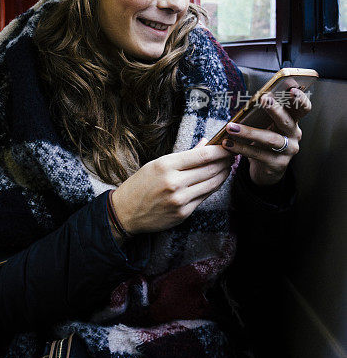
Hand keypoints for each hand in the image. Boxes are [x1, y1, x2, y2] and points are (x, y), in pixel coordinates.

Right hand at [111, 140, 233, 234]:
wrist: (125, 212)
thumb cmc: (141, 184)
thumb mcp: (157, 164)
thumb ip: (184, 155)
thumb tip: (206, 143)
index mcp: (166, 165)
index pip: (202, 155)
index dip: (220, 150)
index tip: (229, 146)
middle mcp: (174, 182)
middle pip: (211, 169)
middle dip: (225, 161)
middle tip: (233, 155)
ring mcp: (180, 200)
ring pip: (212, 184)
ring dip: (223, 174)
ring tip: (228, 167)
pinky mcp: (183, 214)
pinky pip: (204, 198)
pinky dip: (213, 188)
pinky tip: (216, 181)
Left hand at [221, 78, 311, 185]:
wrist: (266, 169)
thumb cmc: (265, 142)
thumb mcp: (267, 126)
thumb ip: (265, 113)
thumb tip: (253, 98)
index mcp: (293, 121)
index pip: (303, 108)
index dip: (300, 99)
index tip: (291, 89)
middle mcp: (294, 135)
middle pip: (287, 121)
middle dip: (275, 109)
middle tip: (263, 99)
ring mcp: (288, 151)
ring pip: (270, 139)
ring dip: (249, 132)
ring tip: (231, 127)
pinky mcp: (277, 164)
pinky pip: (258, 154)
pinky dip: (241, 148)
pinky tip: (228, 143)